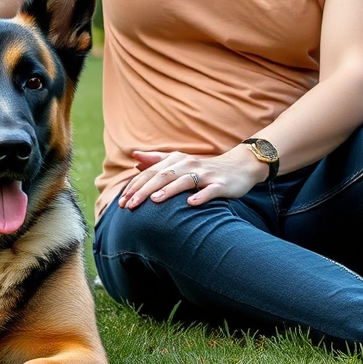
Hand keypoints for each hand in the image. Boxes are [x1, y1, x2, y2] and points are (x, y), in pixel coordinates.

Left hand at [119, 148, 266, 208]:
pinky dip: (200, 196)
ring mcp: (205, 174)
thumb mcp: (180, 162)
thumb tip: (134, 157)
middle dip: (144, 191)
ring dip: (168, 191)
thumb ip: (157, 160)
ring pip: (184, 181)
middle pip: (163, 176)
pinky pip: (210, 191)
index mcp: (176, 160)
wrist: (240, 167)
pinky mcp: (221, 184)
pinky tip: (190, 203)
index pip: (151, 173)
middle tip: (129, 206)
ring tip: (154, 201)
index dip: (135, 186)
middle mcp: (188, 164)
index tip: (122, 201)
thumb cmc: (205, 168)